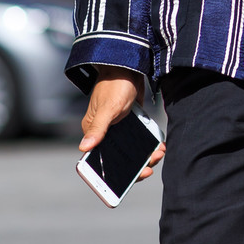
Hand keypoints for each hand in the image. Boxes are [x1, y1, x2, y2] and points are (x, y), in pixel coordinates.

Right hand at [79, 67, 164, 181]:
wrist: (129, 65)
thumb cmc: (115, 84)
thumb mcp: (108, 108)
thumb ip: (98, 128)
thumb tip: (84, 148)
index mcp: (93, 133)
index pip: (100, 161)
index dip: (113, 175)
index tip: (132, 178)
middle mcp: (104, 133)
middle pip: (118, 159)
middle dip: (136, 165)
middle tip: (151, 166)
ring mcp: (118, 129)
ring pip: (131, 151)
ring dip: (145, 155)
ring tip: (159, 152)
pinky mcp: (130, 123)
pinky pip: (139, 140)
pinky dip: (149, 144)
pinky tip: (159, 145)